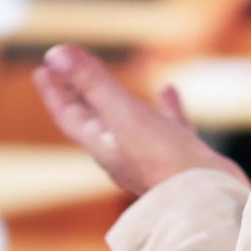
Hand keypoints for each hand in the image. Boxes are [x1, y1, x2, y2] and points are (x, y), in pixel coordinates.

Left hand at [33, 45, 245, 196]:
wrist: (206, 196)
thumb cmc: (161, 158)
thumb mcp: (123, 113)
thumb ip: (92, 83)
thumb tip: (55, 54)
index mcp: (101, 145)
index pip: (69, 114)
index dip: (54, 92)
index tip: (44, 69)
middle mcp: (121, 151)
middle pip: (93, 117)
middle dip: (79, 92)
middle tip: (68, 69)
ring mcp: (151, 153)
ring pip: (129, 121)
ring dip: (119, 99)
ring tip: (117, 78)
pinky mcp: (179, 153)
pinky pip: (167, 124)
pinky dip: (164, 105)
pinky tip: (169, 89)